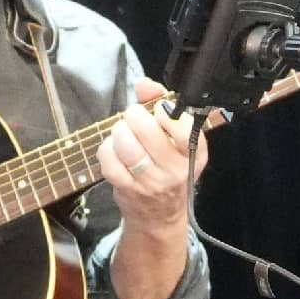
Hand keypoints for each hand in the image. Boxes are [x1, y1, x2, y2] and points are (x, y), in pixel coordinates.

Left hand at [96, 78, 208, 231]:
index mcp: (193, 152)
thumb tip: (143, 83)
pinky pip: (108, 158)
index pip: (182, 127)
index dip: (164, 112)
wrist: (160, 215)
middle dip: (134, 116)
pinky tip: (115, 151)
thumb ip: (161, 103)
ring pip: (125, 143)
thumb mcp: (176, 138)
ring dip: (120, 132)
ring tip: (124, 134)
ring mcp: (150, 181)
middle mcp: (174, 169)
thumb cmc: (168, 167)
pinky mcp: (127, 188)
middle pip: (146, 129)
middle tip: (134, 118)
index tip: (157, 110)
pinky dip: (107, 149)